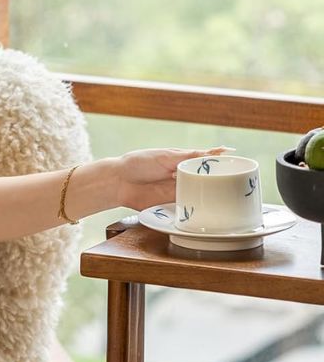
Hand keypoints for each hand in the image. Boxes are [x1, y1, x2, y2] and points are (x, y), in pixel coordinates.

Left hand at [114, 145, 235, 211]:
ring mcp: (179, 191)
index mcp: (185, 160)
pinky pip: (190, 207)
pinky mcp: (172, 204)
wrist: (117, 182)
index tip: (243, 167)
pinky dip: (199, 208)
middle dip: (223, 183)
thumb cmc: (139, 163)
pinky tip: (211, 210)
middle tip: (241, 186)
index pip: (210, 162)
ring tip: (231, 198)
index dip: (225, 165)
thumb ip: (191, 156)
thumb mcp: (167, 156)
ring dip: (213, 197)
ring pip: (202, 194)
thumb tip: (219, 152)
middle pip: (209, 180)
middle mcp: (185, 176)